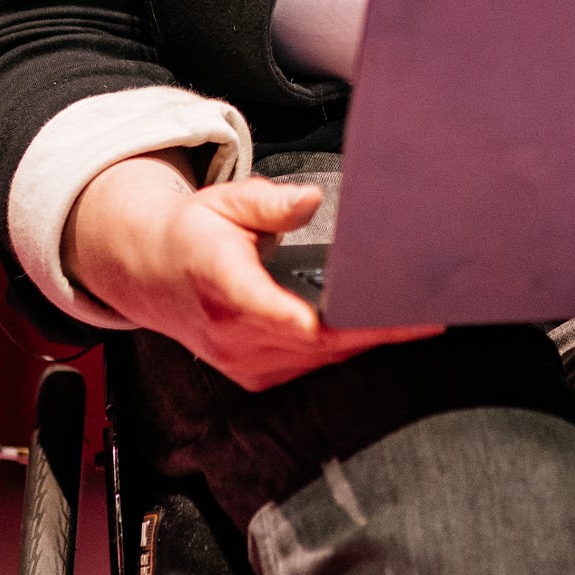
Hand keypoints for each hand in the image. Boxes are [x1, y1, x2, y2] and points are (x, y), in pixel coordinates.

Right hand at [63, 152, 442, 390]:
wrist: (148, 274)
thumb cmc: (193, 233)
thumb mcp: (225, 201)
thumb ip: (269, 202)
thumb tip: (311, 199)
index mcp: (221, 282)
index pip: (267, 309)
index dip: (310, 321)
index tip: (354, 319)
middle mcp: (231, 332)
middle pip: (313, 341)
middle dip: (372, 329)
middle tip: (426, 313)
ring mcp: (242, 360)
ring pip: (319, 359)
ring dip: (367, 342)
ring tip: (417, 321)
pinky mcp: (254, 375)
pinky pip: (310, 367)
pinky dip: (344, 350)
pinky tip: (378, 332)